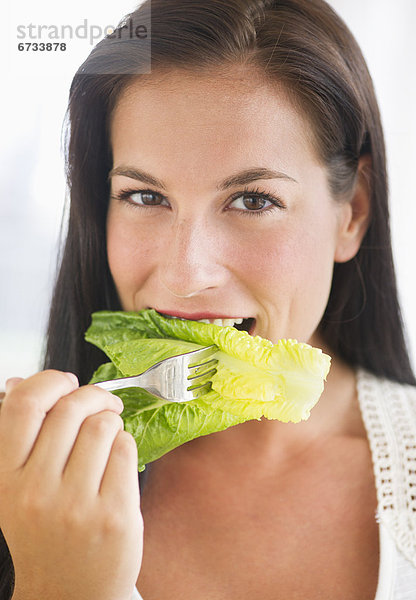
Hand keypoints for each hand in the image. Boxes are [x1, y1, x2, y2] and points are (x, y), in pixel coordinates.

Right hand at [0, 371, 142, 599]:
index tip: (65, 382)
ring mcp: (77, 505)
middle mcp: (37, 492)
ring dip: (111, 421)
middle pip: (71, 408)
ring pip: (102, 425)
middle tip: (102, 403)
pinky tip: (118, 460)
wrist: (70, 597)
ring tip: (109, 435)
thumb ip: (19, 438)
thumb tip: (17, 382)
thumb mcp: (16, 490)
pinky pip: (126, 449)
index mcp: (7, 481)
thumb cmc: (46, 537)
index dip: (48, 381)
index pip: (23, 407)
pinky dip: (126, 443)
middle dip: (93, 395)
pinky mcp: (115, 514)